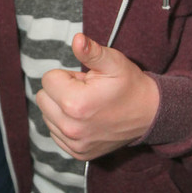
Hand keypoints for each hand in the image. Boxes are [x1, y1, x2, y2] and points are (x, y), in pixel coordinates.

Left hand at [36, 33, 159, 160]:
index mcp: (75, 104)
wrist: (149, 114)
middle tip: (86, 92)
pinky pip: (55, 132)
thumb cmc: (129, 85)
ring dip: (61, 108)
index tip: (85, 81)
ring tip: (87, 106)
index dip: (66, 76)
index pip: (48, 79)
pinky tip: (85, 120)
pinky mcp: (77, 153)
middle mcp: (71, 127)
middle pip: (42, 98)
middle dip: (60, 91)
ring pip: (47, 116)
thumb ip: (91, 52)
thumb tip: (77, 39)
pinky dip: (65, 124)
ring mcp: (74, 143)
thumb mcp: (113, 63)